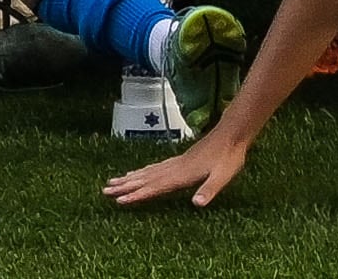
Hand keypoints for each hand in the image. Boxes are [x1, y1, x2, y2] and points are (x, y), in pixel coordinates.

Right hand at [105, 126, 249, 208]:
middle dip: (125, 186)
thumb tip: (197, 204)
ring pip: (148, 172)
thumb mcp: (223, 177)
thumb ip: (209, 190)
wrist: (232, 133)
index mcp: (181, 175)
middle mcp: (174, 168)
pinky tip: (140, 172)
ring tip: (114, 182)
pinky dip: (143, 171)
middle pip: (145, 179)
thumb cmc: (229, 157)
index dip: (137, 195)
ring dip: (130, 178)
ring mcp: (176, 162)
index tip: (119, 200)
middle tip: (105, 191)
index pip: (154, 187)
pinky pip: (155, 167)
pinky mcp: (180, 160)